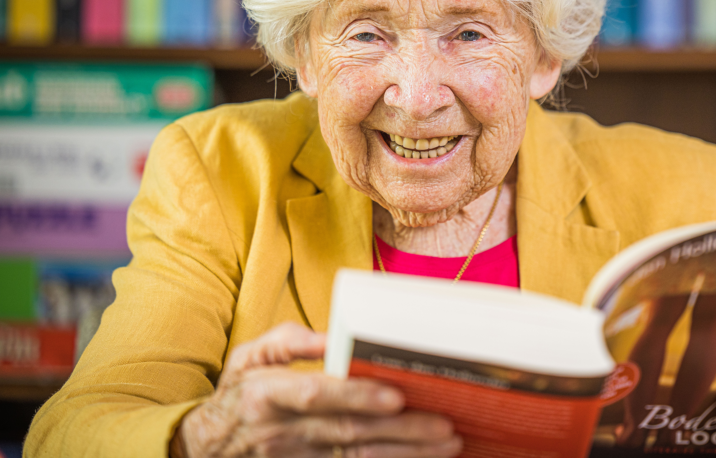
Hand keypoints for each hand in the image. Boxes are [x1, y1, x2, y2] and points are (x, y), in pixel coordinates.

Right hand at [171, 323, 461, 457]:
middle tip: (445, 425)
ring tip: (447, 444)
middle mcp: (282, 431)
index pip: (317, 395)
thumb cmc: (236, 395)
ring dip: (405, 453)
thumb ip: (288, 342)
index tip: (396, 395)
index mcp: (268, 394)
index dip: (357, 397)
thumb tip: (331, 336)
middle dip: (401, 430)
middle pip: (348, 433)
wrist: (202, 449)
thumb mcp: (248, 358)